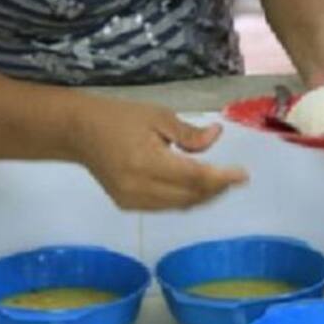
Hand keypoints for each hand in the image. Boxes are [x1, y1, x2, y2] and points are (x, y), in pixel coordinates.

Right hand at [71, 98, 247, 210]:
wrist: (80, 132)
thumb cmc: (121, 117)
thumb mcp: (158, 115)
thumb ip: (188, 132)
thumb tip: (217, 137)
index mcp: (147, 162)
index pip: (194, 177)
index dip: (222, 178)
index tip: (243, 174)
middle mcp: (139, 187)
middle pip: (189, 196)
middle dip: (216, 189)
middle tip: (236, 177)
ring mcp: (131, 200)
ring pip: (178, 206)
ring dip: (203, 197)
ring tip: (222, 183)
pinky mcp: (127, 205)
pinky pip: (165, 208)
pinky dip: (185, 200)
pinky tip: (197, 188)